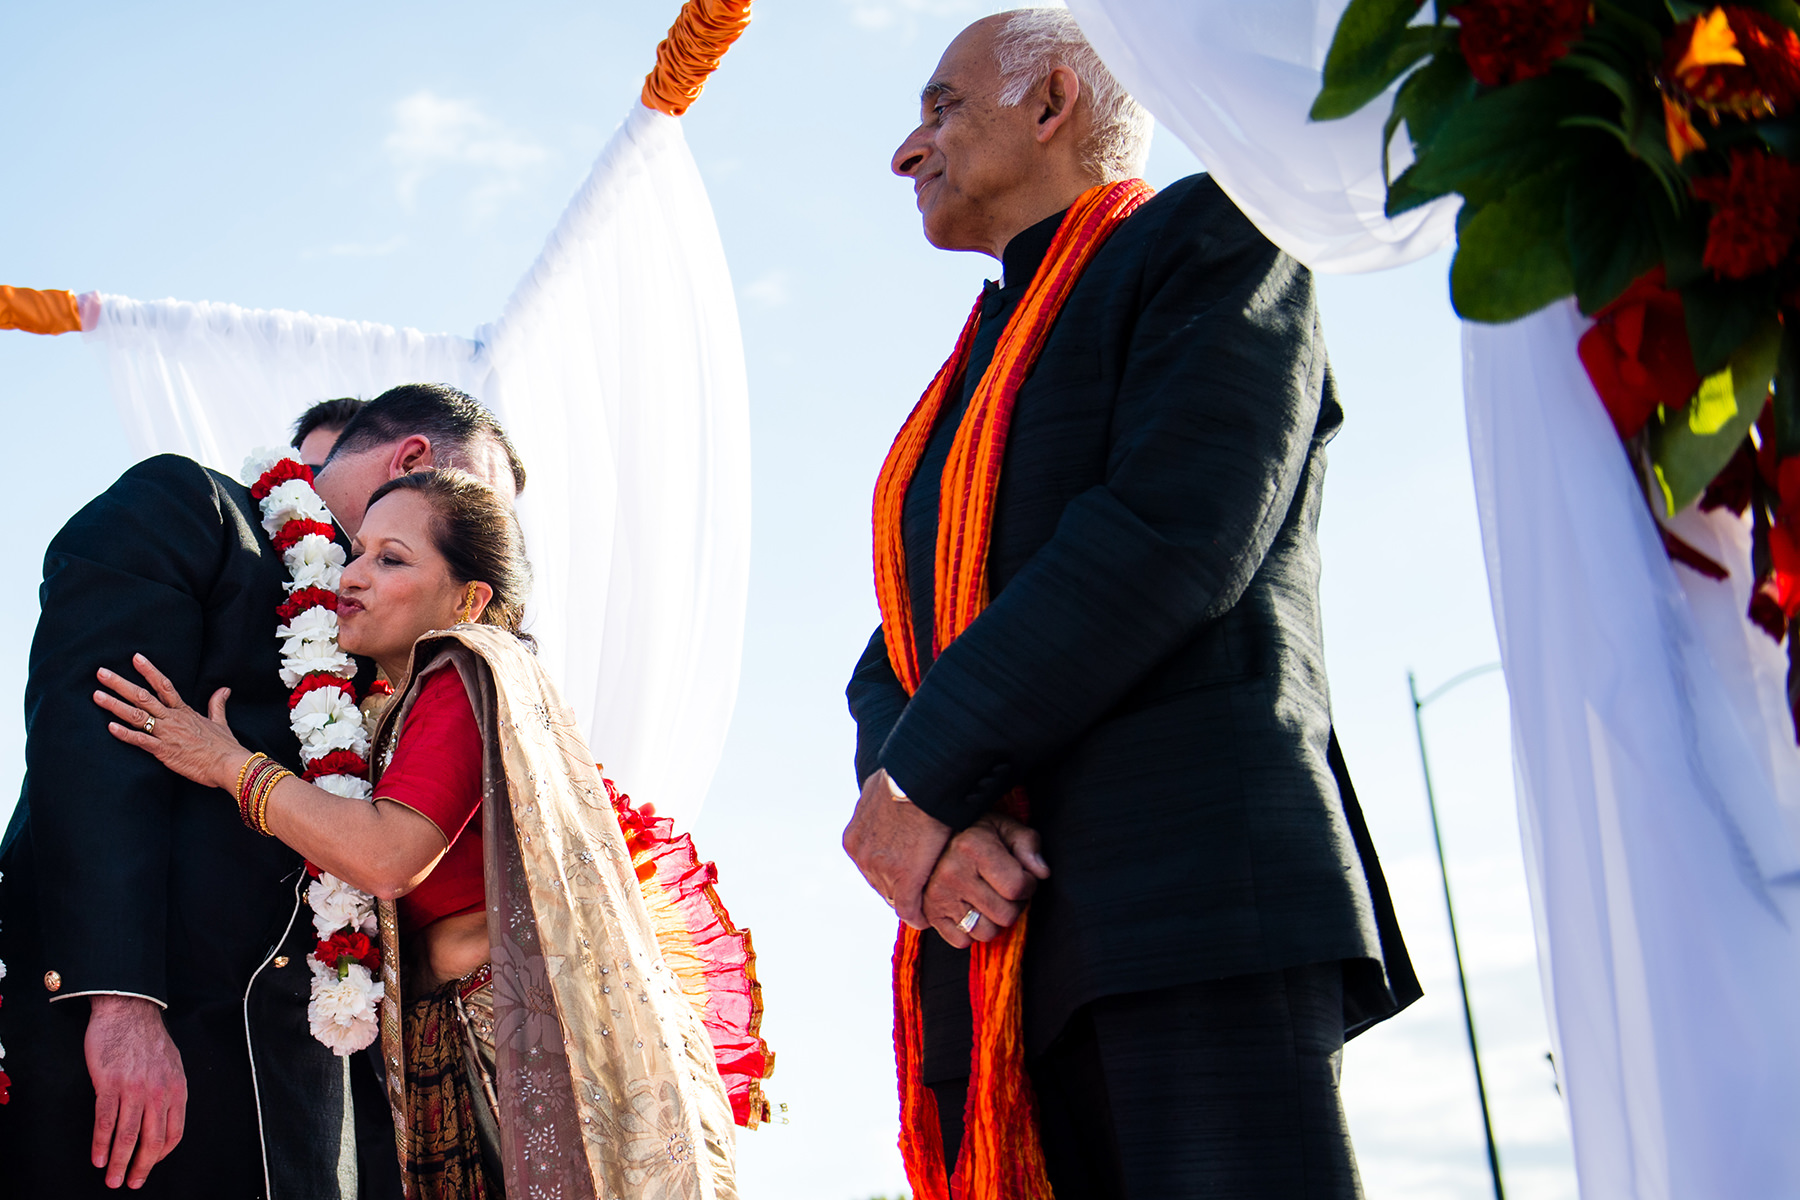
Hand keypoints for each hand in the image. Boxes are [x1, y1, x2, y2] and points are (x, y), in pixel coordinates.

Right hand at [86, 995, 186, 1188]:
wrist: (129, 1011)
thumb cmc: (149, 1039)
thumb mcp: (173, 1065)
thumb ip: (170, 1092)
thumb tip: (165, 1120)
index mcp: (177, 1088)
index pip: (174, 1133)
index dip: (162, 1154)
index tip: (150, 1165)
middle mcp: (159, 1091)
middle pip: (152, 1140)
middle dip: (142, 1167)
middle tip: (131, 1184)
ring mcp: (134, 1088)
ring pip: (127, 1135)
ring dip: (119, 1162)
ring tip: (112, 1179)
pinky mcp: (109, 1083)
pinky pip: (106, 1120)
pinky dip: (101, 1143)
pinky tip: (98, 1158)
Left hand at [94, 654, 242, 791]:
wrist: (228, 764)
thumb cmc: (224, 746)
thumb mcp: (221, 722)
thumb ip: (217, 704)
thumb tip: (224, 689)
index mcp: (184, 711)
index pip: (164, 685)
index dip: (149, 671)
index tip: (135, 657)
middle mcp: (173, 718)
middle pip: (143, 696)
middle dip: (120, 684)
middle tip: (101, 673)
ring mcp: (167, 733)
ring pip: (137, 716)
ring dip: (115, 705)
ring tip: (97, 695)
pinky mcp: (164, 751)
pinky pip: (141, 741)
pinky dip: (125, 734)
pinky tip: (109, 727)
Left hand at [842, 768, 951, 928]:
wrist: (922, 778)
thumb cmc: (909, 779)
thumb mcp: (883, 792)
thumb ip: (882, 809)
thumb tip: (892, 805)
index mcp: (854, 838)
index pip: (871, 865)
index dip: (889, 872)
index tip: (905, 874)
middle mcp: (861, 856)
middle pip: (879, 882)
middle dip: (896, 887)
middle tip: (917, 892)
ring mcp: (880, 869)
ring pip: (893, 895)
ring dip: (909, 900)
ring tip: (925, 904)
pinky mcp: (903, 879)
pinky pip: (908, 907)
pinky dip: (918, 914)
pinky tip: (927, 917)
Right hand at [922, 812, 1050, 947]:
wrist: (934, 838)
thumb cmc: (975, 834)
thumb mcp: (1004, 827)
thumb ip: (1027, 844)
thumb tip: (1041, 872)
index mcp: (972, 847)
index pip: (1017, 887)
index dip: (1028, 885)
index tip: (1022, 876)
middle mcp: (953, 873)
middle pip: (1005, 915)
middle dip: (1014, 905)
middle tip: (1007, 890)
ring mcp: (939, 896)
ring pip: (986, 933)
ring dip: (994, 920)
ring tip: (990, 900)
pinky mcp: (931, 914)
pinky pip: (963, 942)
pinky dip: (971, 931)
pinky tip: (972, 909)